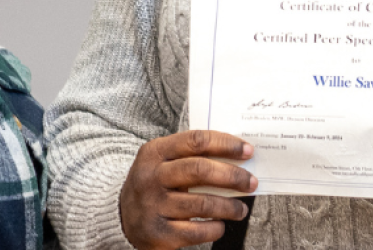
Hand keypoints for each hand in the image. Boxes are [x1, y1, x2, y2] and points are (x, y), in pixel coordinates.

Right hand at [118, 130, 257, 249]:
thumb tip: (238, 158)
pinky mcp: (157, 232)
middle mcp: (151, 177)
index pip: (196, 140)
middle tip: (251, 182)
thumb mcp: (164, 162)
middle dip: (232, 176)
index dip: (226, 144)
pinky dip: (215, 228)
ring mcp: (153, 205)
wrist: (121, 216)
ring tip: (242, 209)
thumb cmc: (155, 184)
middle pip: (200, 170)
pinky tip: (220, 225)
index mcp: (155, 152)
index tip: (248, 151)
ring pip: (202, 203)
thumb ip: (193, 156)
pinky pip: (196, 231)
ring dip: (229, 206)